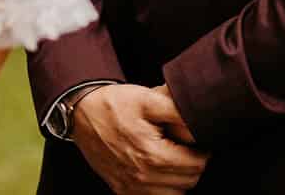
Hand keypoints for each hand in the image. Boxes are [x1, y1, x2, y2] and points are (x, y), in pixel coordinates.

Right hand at [73, 83, 208, 193]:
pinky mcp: (122, 191)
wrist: (82, 114)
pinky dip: (163, 188)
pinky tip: (159, 168)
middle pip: (188, 181)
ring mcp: (131, 187)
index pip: (196, 165)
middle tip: (185, 145)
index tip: (198, 139)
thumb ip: (178, 112)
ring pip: (175, 194)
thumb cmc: (115, 104)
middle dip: (193, 163)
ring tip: (173, 156)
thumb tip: (199, 125)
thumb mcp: (148, 98)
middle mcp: (142, 177)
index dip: (203, 151)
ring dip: (179, 177)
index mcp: (152, 155)